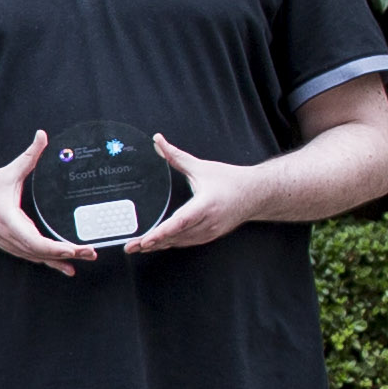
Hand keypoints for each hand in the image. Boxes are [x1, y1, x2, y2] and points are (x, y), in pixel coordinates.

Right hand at [0, 132, 103, 273]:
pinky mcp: (15, 247)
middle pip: (42, 253)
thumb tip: (42, 136)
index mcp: (9, 221)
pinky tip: (69, 266)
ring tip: (87, 257)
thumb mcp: (7, 173)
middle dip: (68, 253)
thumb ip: (28, 156)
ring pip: (40, 258)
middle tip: (90, 252)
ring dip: (63, 259)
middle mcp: (11, 238)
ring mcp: (12, 245)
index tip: (73, 247)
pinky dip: (53, 262)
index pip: (34, 241)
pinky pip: (36, 258)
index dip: (55, 248)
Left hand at [125, 134, 283, 249]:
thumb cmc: (231, 180)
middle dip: (152, 243)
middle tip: (130, 247)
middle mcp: (208, 222)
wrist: (256, 194)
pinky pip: (187, 243)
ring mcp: (210, 232)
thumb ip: (176, 156)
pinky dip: (171, 244)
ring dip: (159, 245)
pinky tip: (157, 244)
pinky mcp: (210, 236)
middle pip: (176, 236)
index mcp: (206, 205)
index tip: (146, 240)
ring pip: (180, 242)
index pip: (180, 222)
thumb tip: (158, 141)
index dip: (162, 232)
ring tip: (137, 247)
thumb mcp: (201, 167)